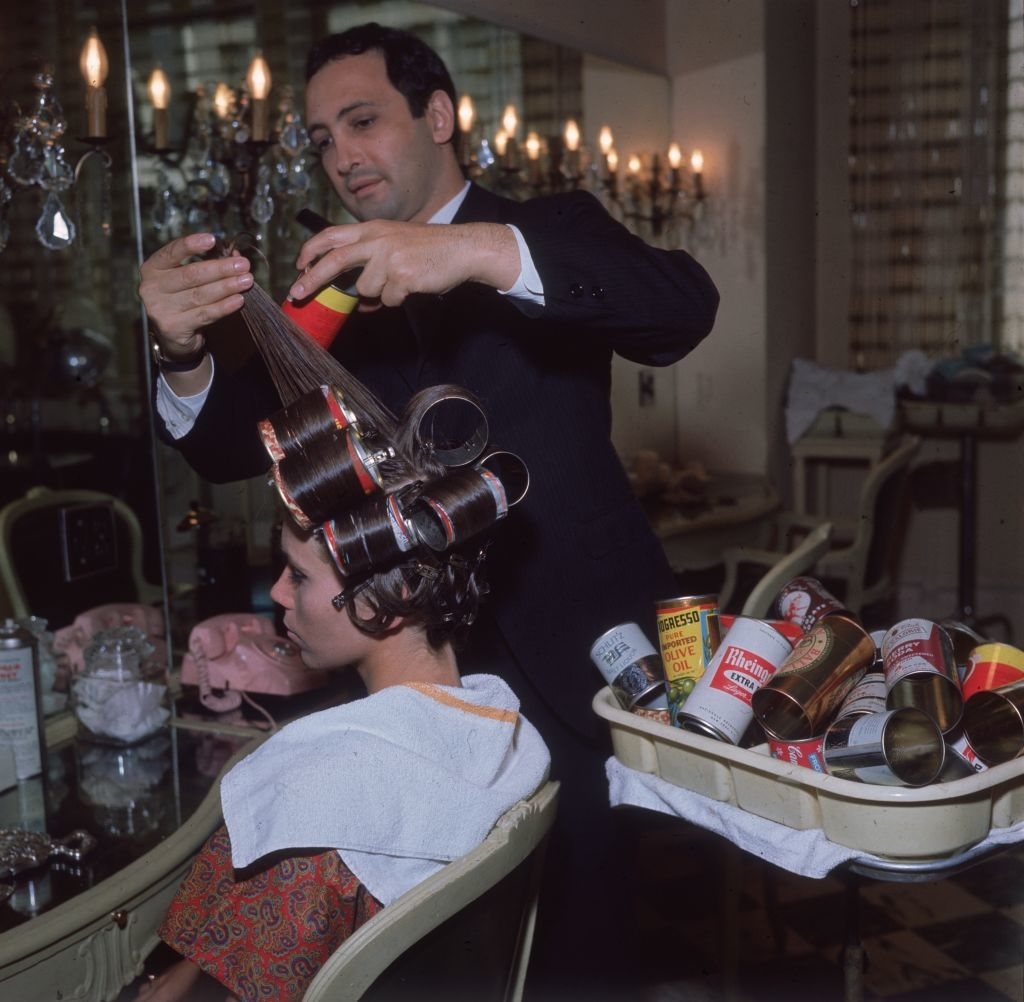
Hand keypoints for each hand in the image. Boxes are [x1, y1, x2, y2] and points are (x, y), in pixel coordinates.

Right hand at [138, 232, 253, 357]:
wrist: (173, 334)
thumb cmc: (183, 299)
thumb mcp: (188, 278)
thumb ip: (207, 264)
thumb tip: (235, 256)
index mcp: (153, 268)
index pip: (171, 252)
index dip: (191, 245)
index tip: (212, 239)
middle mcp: (152, 287)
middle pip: (190, 274)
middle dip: (220, 269)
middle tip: (243, 265)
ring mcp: (160, 309)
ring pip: (199, 295)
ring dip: (226, 287)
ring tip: (246, 281)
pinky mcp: (173, 327)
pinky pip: (204, 315)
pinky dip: (223, 307)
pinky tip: (238, 300)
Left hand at [287, 220, 519, 307]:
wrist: (463, 249)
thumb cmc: (430, 250)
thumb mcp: (396, 245)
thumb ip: (373, 265)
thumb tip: (361, 299)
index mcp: (373, 229)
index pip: (332, 235)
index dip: (311, 250)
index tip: (299, 266)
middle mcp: (377, 240)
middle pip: (334, 260)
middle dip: (312, 279)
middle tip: (296, 293)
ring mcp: (389, 257)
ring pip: (366, 289)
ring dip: (380, 294)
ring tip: (401, 281)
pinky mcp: (402, 276)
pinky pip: (388, 300)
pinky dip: (398, 299)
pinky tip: (413, 286)